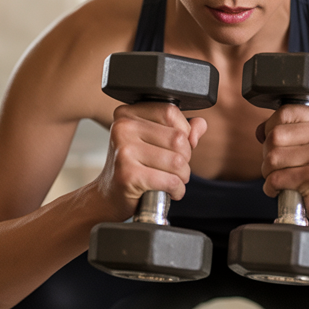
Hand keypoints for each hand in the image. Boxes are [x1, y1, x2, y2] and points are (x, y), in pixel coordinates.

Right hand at [95, 103, 207, 220]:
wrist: (108, 196)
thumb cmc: (133, 167)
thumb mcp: (154, 142)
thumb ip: (180, 129)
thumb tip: (199, 125)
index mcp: (128, 113)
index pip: (170, 112)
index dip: (184, 132)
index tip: (177, 147)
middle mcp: (123, 128)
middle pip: (178, 138)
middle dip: (185, 158)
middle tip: (174, 169)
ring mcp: (124, 151)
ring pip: (177, 161)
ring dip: (183, 177)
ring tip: (172, 180)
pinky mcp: (128, 174)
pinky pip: (171, 181)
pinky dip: (177, 190)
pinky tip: (169, 192)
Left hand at [257, 106, 308, 228]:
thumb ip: (288, 129)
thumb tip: (260, 130)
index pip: (285, 112)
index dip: (271, 129)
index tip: (278, 144)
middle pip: (275, 135)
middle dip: (268, 153)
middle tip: (279, 166)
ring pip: (272, 157)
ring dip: (268, 172)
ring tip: (282, 177)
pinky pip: (275, 178)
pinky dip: (271, 187)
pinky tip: (282, 189)